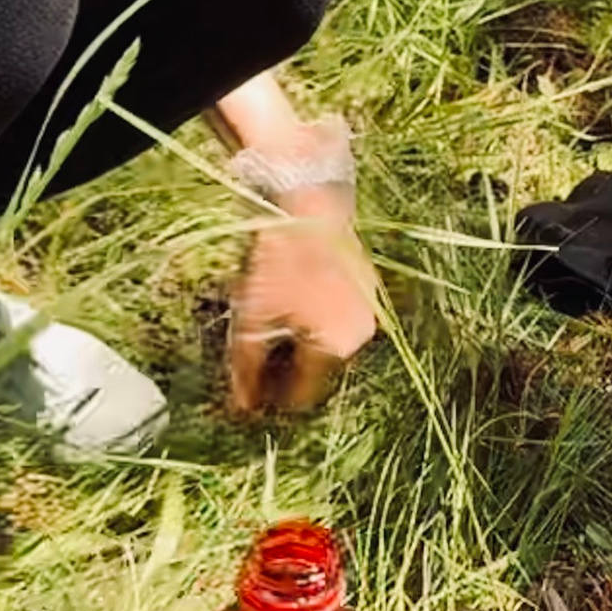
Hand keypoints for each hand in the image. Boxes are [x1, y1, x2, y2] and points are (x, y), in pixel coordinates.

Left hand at [226, 188, 379, 416]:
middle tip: (252, 366)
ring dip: (299, 344)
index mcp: (337, 348)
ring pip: (328, 341)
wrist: (308, 203)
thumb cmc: (279, 264)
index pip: (303, 394)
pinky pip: (337, 316)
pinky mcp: (366, 284)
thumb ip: (247, 369)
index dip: (271, 400)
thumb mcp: (252, 320)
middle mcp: (362, 334)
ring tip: (268, 332)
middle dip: (285, 370)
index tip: (248, 401)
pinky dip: (314, 319)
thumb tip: (243, 407)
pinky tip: (290, 307)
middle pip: (319, 368)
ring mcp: (368, 307)